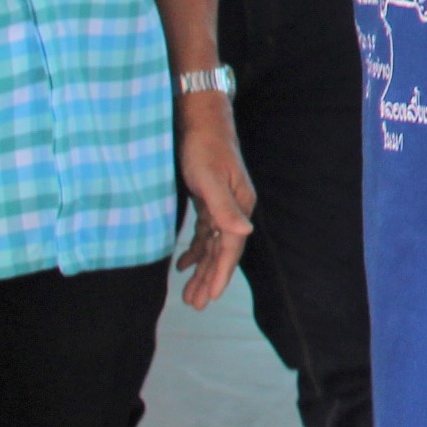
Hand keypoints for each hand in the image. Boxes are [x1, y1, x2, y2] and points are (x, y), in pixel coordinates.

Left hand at [173, 98, 254, 309]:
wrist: (200, 122)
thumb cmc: (204, 148)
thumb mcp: (210, 179)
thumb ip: (224, 208)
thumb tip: (244, 235)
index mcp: (239, 205)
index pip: (231, 247)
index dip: (220, 273)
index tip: (210, 298)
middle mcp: (234, 209)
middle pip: (222, 251)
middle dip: (209, 278)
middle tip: (195, 304)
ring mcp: (222, 206)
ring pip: (212, 245)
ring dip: (202, 269)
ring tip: (189, 294)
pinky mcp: (209, 201)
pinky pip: (205, 234)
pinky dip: (195, 251)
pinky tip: (182, 264)